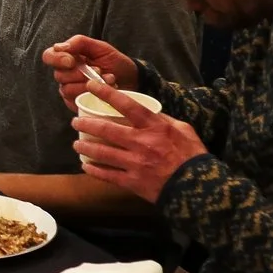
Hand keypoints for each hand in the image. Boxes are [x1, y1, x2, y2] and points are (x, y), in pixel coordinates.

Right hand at [41, 36, 135, 112]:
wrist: (131, 79)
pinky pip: (76, 102)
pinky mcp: (77, 104)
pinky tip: (106, 90)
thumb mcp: (100, 47)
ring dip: (90, 84)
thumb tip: (59, 47)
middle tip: (99, 70)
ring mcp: (70, 90)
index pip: (48, 56)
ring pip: (67, 90)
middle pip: (59, 75)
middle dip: (81, 73)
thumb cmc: (114, 62)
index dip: (56, 59)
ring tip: (107, 79)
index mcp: (67, 57)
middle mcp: (65, 74)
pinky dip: (93, 95)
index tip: (72, 60)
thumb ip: (79, 42)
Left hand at [71, 90, 205, 203]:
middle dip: (86, 124)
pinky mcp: (132, 182)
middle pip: (106, 130)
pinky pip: (107, 175)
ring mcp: (134, 164)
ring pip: (102, 153)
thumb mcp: (183, 130)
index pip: (127, 105)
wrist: (197, 187)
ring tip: (76, 144)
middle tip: (76, 121)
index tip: (92, 85)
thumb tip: (148, 112)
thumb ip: (163, 120)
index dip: (107, 93)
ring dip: (85, 148)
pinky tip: (85, 166)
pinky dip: (93, 170)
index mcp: (154, 127)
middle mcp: (141, 143)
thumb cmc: (192, 156)